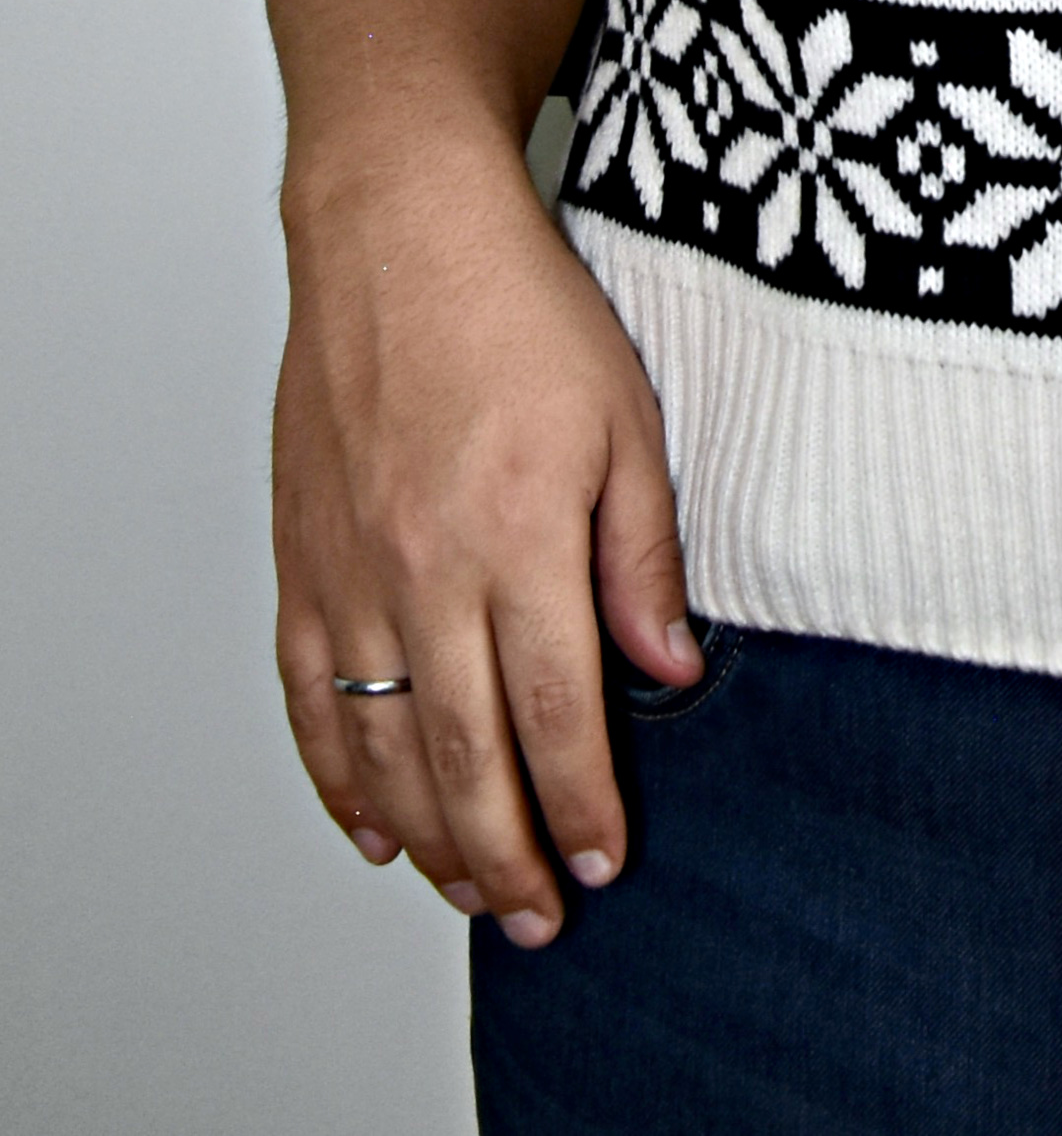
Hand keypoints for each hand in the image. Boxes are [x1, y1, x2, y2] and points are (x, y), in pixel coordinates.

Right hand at [272, 139, 700, 940]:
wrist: (398, 231)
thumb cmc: (520, 306)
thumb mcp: (628, 418)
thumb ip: (645, 555)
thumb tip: (670, 672)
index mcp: (518, 534)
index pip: (552, 713)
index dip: (581, 803)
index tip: (605, 861)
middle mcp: (424, 569)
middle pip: (464, 757)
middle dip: (506, 855)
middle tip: (536, 919)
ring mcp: (352, 572)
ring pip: (383, 748)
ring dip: (428, 837)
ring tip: (470, 891)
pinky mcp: (302, 562)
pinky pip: (311, 700)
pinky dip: (339, 778)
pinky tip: (375, 826)